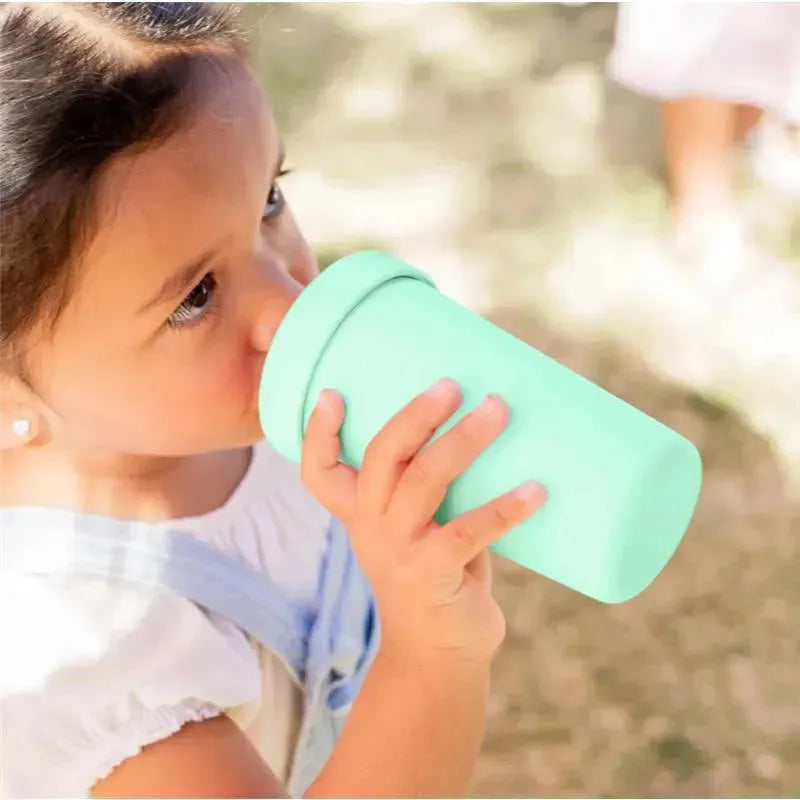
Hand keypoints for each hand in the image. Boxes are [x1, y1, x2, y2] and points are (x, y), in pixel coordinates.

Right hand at [301, 378, 546, 663]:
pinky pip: (469, 532)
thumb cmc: (437, 574)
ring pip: (423, 480)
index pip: (318, 472)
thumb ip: (435, 486)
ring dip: (464, 441)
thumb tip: (491, 424)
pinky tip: (536, 490)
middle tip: (452, 385)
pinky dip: (504, 508)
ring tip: (498, 410)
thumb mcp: (420, 527)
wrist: (438, 654)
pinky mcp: (432, 576)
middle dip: (416, 415)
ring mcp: (397, 551)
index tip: (332, 392)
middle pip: (381, 456)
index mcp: (360, 512)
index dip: (316, 433)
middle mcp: (370, 527)